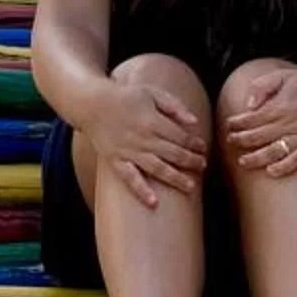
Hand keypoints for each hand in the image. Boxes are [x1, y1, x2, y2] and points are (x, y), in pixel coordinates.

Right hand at [84, 76, 207, 208]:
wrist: (92, 104)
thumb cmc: (125, 97)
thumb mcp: (152, 93)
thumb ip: (174, 105)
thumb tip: (195, 122)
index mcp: (153, 120)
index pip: (180, 136)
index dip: (194, 143)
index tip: (203, 148)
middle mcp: (143, 138)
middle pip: (173, 153)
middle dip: (190, 161)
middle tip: (203, 166)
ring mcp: (129, 151)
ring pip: (157, 168)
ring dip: (175, 178)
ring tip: (191, 187)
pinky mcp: (116, 161)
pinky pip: (130, 178)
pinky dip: (141, 191)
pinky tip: (154, 203)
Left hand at [222, 66, 296, 179]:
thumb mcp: (282, 75)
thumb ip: (262, 86)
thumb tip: (248, 106)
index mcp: (283, 104)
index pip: (255, 117)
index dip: (239, 123)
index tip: (229, 125)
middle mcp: (293, 121)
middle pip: (262, 135)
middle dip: (243, 140)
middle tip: (230, 141)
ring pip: (277, 150)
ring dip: (258, 157)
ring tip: (243, 162)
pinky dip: (285, 167)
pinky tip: (271, 172)